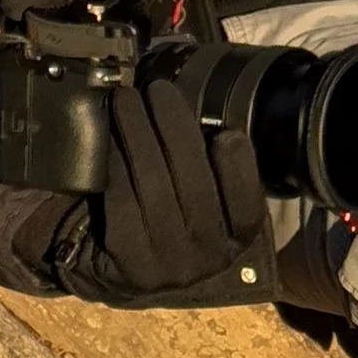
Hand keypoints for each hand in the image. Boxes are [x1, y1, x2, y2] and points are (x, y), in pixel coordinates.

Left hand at [57, 76, 271, 304]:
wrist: (126, 267)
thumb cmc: (172, 215)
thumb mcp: (205, 197)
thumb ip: (211, 164)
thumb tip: (198, 106)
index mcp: (237, 238)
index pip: (247, 206)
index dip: (239, 171)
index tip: (225, 133)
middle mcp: (209, 257)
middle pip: (194, 184)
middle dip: (174, 127)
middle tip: (156, 90)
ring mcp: (170, 265)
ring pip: (154, 186)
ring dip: (137, 133)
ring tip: (126, 100)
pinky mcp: (130, 263)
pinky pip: (122, 200)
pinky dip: (116, 161)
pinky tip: (110, 135)